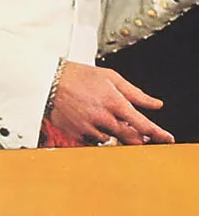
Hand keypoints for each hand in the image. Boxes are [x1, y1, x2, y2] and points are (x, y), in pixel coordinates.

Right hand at [47, 60, 172, 144]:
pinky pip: (93, 140)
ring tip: (105, 117)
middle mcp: (102, 117)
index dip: (157, 133)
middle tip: (141, 135)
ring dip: (115, 133)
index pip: (142, 123)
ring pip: (111, 139)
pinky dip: (98, 133)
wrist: (48, 81)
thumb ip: (136, 93)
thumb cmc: (80, 76)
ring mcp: (88, 126)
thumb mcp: (112, 78)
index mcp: (114, 102)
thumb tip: (156, 104)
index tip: (167, 139)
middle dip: (137, 137)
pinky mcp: (75, 132)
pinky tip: (92, 120)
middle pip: (129, 136)